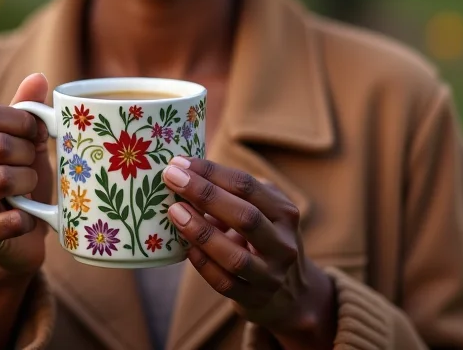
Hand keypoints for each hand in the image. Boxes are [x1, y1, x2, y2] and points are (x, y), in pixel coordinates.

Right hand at [0, 73, 53, 277]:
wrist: (16, 235)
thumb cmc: (18, 177)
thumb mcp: (23, 140)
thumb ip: (27, 109)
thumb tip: (38, 78)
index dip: (20, 120)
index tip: (37, 132)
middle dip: (28, 153)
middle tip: (31, 163)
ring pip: (4, 178)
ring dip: (29, 181)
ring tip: (28, 187)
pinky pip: (12, 218)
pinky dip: (30, 217)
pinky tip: (27, 216)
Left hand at [162, 157, 335, 347]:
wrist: (291, 292)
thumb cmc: (263, 236)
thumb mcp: (261, 209)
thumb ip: (232, 192)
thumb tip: (185, 171)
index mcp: (284, 212)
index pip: (246, 185)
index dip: (211, 172)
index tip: (179, 162)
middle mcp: (283, 243)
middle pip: (245, 216)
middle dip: (205, 194)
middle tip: (171, 178)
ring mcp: (271, 275)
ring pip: (235, 256)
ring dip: (201, 231)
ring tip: (174, 211)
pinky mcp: (256, 300)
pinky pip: (225, 284)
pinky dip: (203, 265)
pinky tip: (186, 249)